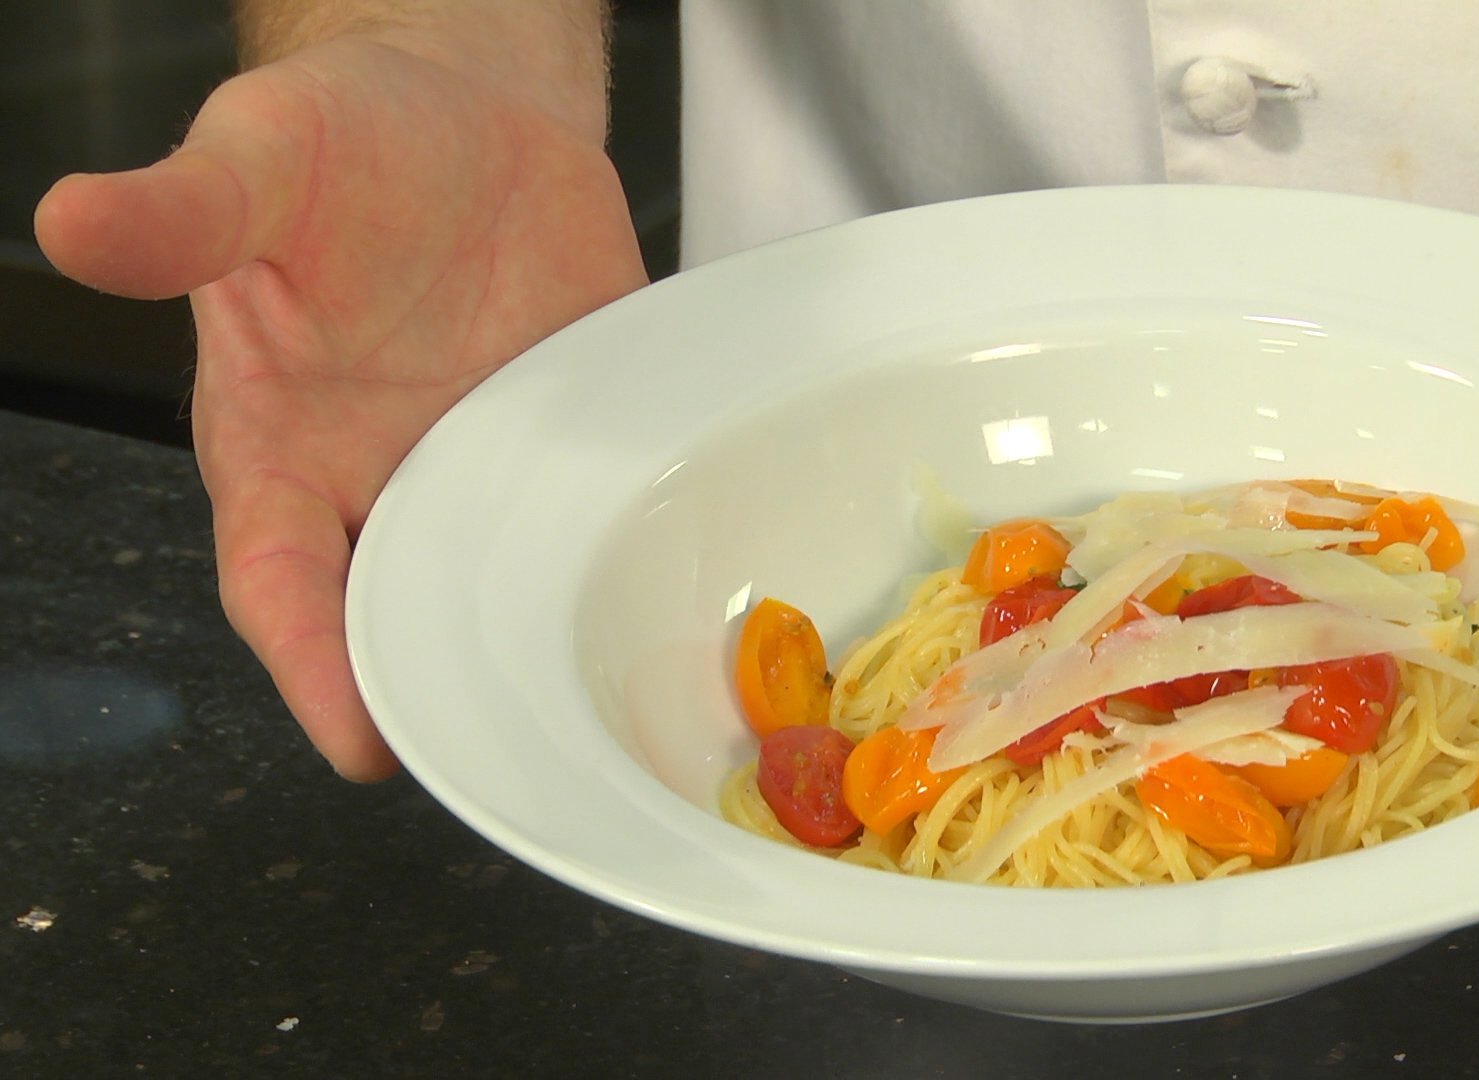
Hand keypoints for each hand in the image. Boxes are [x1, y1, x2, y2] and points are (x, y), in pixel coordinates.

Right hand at [34, 33, 646, 779]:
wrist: (465, 111)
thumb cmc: (340, 145)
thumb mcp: (259, 157)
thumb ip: (187, 212)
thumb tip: (74, 221)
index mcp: (286, 448)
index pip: (283, 583)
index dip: (312, 666)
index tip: (356, 741)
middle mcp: (393, 480)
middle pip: (411, 619)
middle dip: (451, 691)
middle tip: (508, 752)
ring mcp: (498, 467)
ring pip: (517, 584)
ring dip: (552, 634)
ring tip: (606, 692)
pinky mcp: (582, 437)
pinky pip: (609, 508)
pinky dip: (638, 544)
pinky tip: (683, 577)